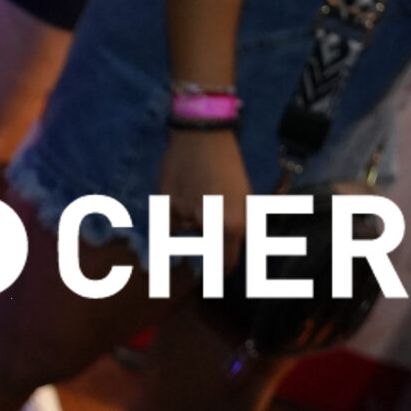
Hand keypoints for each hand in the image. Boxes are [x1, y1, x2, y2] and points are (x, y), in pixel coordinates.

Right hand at [160, 128, 249, 266]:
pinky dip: (175, 212)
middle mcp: (206, 224)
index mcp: (231, 225)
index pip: (226, 261)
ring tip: (197, 194)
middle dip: (208, 233)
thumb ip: (241, 227)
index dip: (223, 269)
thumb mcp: (245, 199)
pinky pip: (169, 218)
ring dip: (191, 219)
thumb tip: (231, 251)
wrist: (202, 135)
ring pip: (187, 229)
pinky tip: (182, 193)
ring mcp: (183, 212)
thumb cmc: (230, 168)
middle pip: (205, 243)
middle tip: (211, 211)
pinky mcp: (164, 201)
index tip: (221, 274)